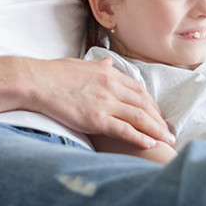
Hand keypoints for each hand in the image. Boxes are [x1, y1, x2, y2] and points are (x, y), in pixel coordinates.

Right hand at [27, 57, 174, 148]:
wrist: (36, 81)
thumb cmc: (54, 73)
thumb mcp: (81, 64)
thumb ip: (99, 65)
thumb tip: (109, 61)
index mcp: (108, 73)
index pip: (138, 89)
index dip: (151, 102)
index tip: (158, 113)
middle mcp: (112, 86)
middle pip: (144, 103)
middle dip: (159, 118)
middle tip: (169, 129)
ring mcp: (105, 103)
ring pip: (139, 117)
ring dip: (156, 129)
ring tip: (167, 140)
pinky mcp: (96, 118)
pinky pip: (124, 129)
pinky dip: (139, 137)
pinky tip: (150, 144)